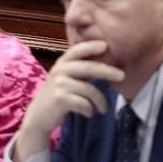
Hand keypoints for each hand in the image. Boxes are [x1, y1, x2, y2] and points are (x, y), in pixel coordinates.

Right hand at [13, 40, 124, 161]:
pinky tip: (89, 113)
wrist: (40, 116)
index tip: (105, 45)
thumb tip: (110, 61)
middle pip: (89, 68)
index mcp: (63, 63)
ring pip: (89, 89)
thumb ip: (82, 68)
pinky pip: (84, 103)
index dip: (90, 46)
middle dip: (108, 71)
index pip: (77, 50)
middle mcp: (60, 70)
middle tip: (122, 76)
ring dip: (100, 101)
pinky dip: (89, 110)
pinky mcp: (59, 99)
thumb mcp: (68, 77)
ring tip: (104, 109)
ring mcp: (59, 84)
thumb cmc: (60, 94)